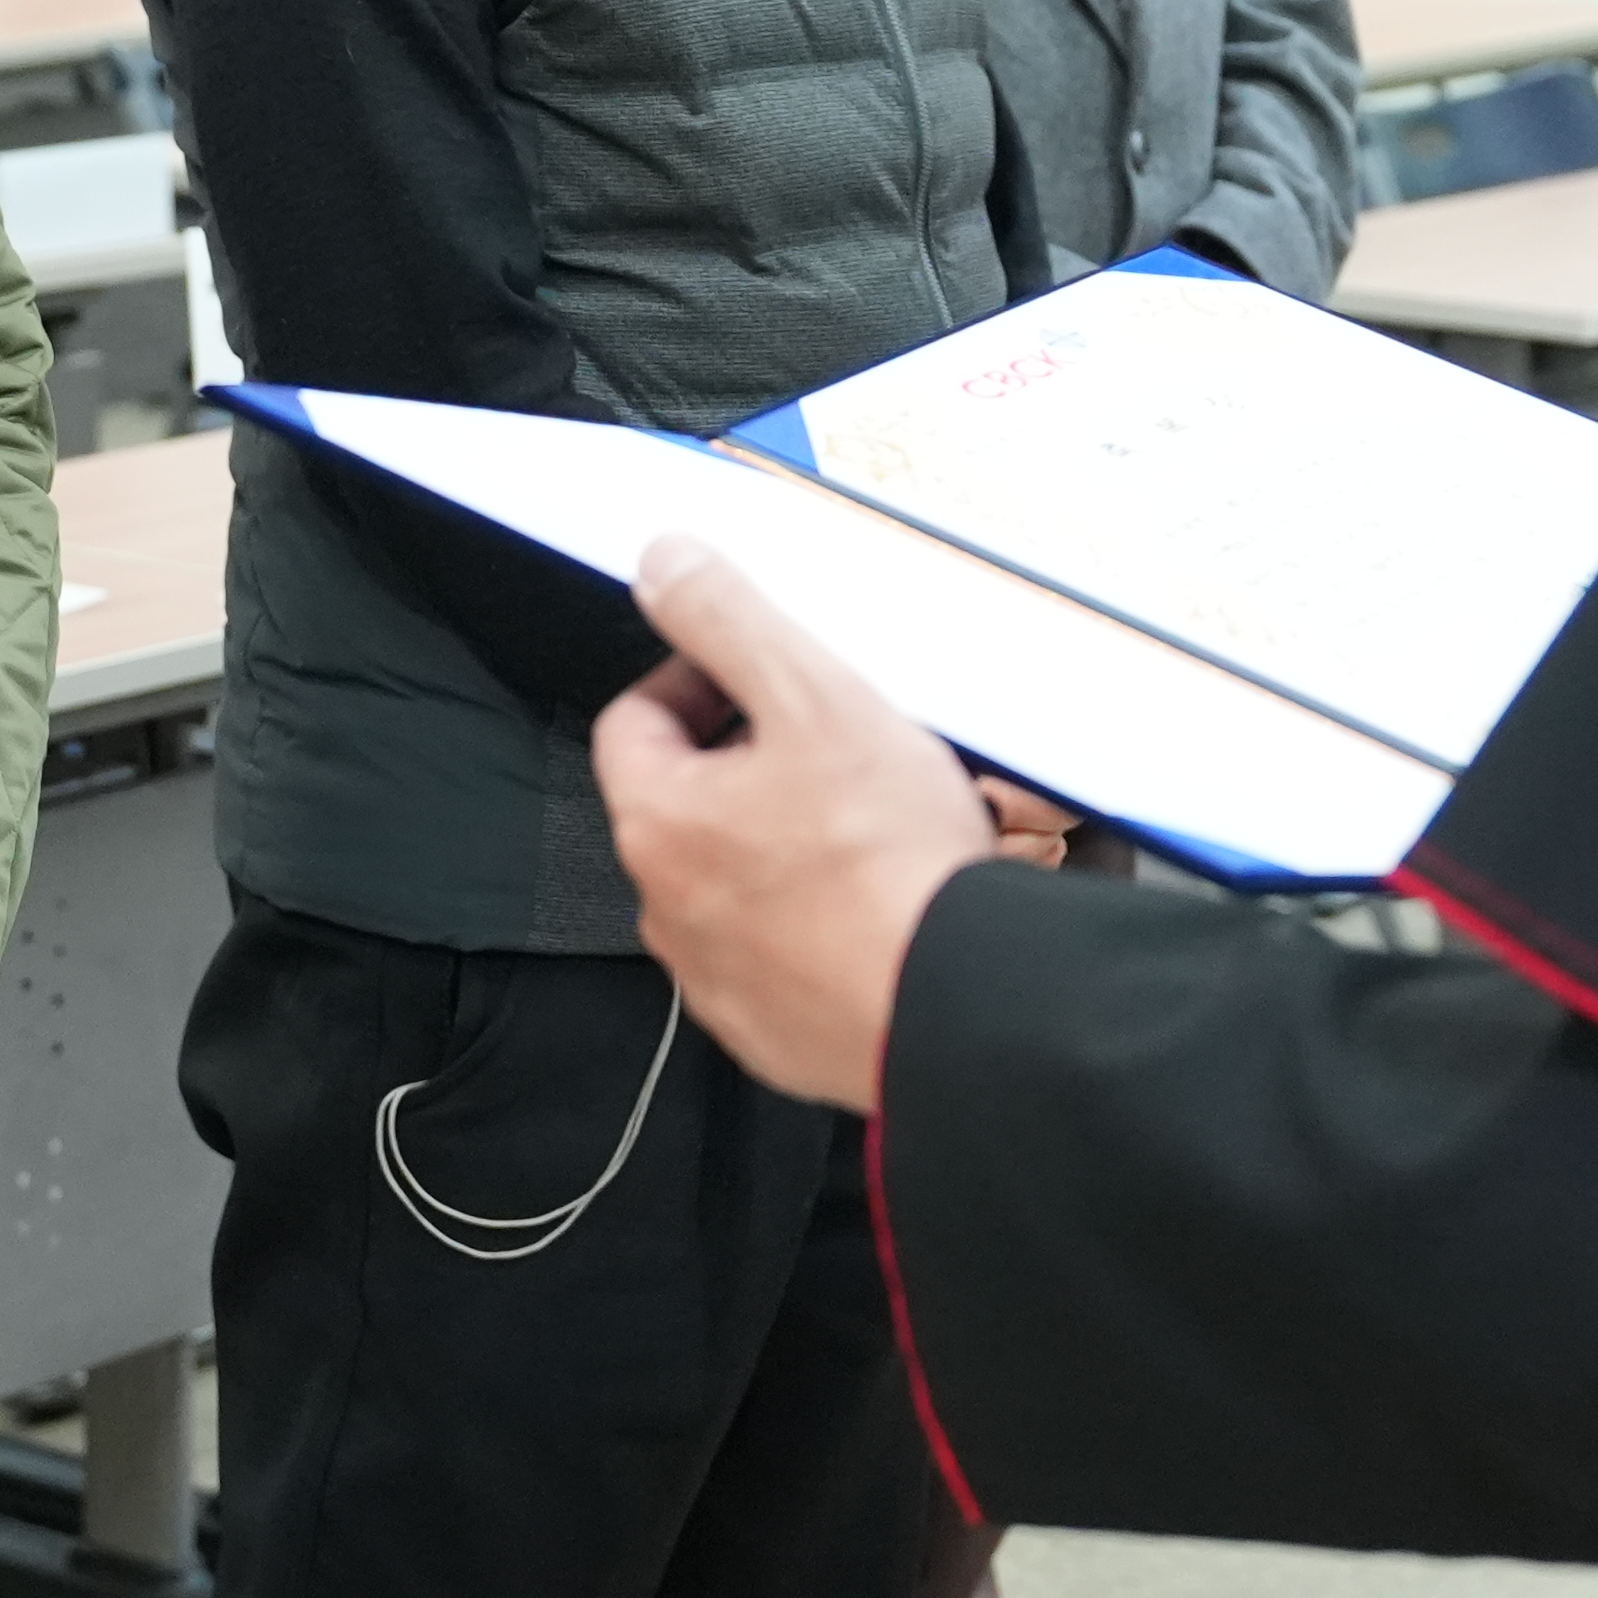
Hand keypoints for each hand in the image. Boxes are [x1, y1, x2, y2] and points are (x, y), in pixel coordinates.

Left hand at [591, 540, 1007, 1115]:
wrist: (959, 1004)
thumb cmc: (887, 863)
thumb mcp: (813, 697)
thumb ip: (728, 620)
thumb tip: (664, 565)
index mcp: (659, 821)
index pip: (637, 720)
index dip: (696, 679)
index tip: (755, 672)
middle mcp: (668, 909)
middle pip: (688, 801)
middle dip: (750, 762)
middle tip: (832, 743)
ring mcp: (719, 978)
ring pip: (736, 882)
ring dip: (784, 846)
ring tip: (868, 825)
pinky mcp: (775, 1031)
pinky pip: (780, 956)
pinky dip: (815, 923)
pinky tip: (879, 901)